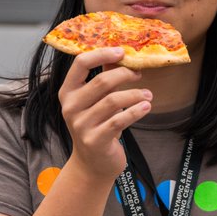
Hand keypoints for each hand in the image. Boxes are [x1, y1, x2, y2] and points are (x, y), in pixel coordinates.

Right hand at [58, 47, 151, 180]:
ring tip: (148, 95)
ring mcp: (81, 125)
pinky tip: (146, 106)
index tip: (122, 51)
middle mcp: (71, 107)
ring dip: (135, 94)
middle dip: (125, 74)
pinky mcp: (95, 140)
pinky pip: (119, 120)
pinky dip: (136, 111)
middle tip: (139, 74)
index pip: (80, 63)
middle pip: (102, 81)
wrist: (91, 164)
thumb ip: (103, 78)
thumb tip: (120, 54)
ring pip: (113, 100)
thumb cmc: (96, 126)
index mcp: (68, 92)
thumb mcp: (94, 101)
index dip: (102, 54)